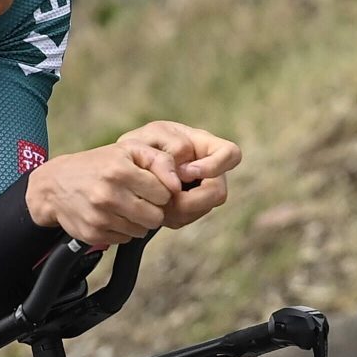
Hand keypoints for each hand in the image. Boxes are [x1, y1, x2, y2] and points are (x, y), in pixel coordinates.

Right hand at [24, 144, 172, 245]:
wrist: (54, 185)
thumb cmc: (98, 165)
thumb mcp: (128, 150)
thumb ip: (159, 161)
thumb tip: (177, 185)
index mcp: (120, 171)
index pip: (164, 193)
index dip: (160, 190)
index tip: (148, 185)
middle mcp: (109, 195)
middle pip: (156, 217)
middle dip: (152, 208)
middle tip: (139, 198)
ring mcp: (100, 217)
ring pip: (142, 231)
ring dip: (138, 220)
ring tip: (123, 205)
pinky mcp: (93, 234)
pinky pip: (125, 239)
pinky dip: (122, 229)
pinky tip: (111, 215)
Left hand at [116, 120, 240, 228]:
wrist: (126, 165)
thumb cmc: (140, 144)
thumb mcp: (150, 137)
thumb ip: (171, 148)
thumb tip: (184, 173)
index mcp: (204, 145)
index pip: (231, 154)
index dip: (215, 166)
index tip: (186, 172)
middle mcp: (209, 171)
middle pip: (219, 192)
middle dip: (192, 200)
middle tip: (168, 198)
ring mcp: (201, 191)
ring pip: (202, 209)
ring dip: (179, 210)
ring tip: (155, 201)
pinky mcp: (188, 209)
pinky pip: (186, 219)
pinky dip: (170, 216)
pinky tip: (154, 207)